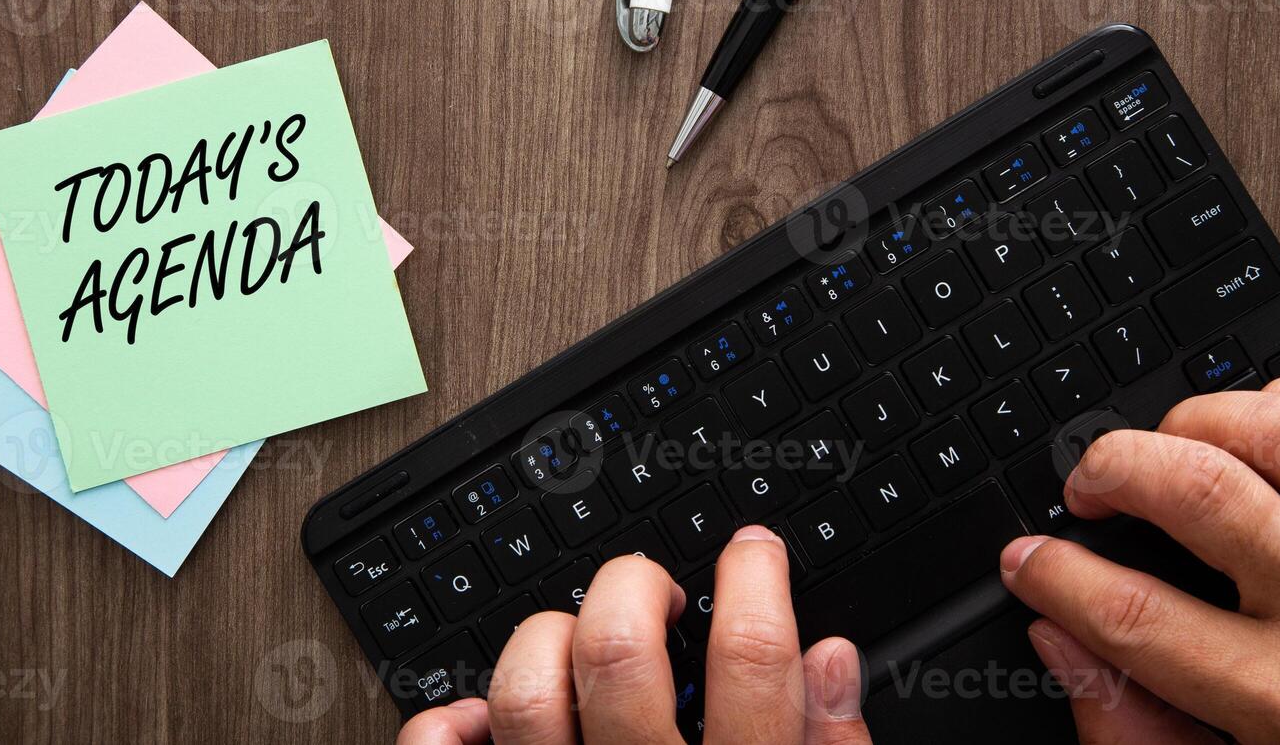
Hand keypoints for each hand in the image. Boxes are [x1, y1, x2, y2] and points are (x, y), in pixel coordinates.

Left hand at [398, 525, 872, 744]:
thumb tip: (833, 661)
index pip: (752, 667)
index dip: (757, 584)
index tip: (753, 553)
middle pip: (619, 656)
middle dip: (635, 585)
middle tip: (656, 586)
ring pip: (524, 697)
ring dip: (547, 639)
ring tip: (578, 641)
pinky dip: (446, 726)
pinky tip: (479, 718)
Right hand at [1001, 375, 1279, 742]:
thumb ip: (1141, 731)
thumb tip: (1063, 641)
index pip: (1128, 612)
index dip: (1051, 572)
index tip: (1030, 558)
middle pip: (1188, 487)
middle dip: (1106, 469)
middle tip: (1091, 487)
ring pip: (1272, 429)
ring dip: (1194, 423)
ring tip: (1172, 450)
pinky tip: (1266, 425)